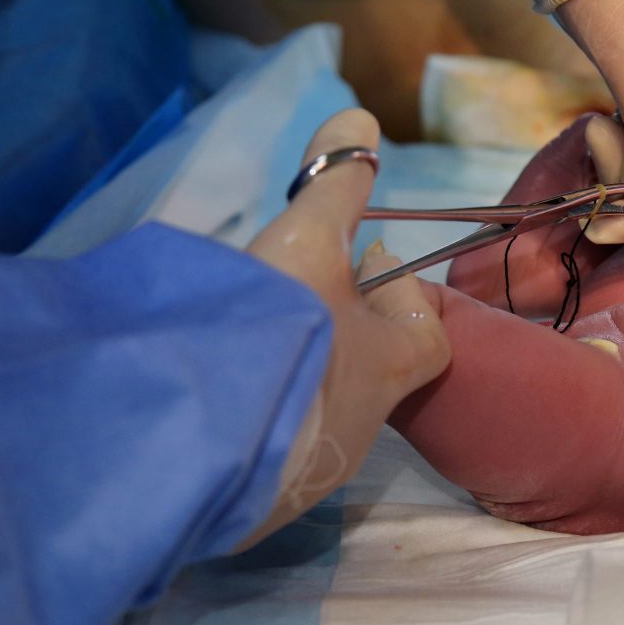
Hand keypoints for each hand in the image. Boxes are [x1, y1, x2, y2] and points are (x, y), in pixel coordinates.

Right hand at [241, 109, 449, 545]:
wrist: (196, 444)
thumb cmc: (275, 334)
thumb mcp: (303, 245)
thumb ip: (335, 185)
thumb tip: (362, 118)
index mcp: (386, 370)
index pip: (427, 334)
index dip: (402, 294)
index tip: (360, 260)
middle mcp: (359, 431)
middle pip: (366, 371)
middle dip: (335, 332)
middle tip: (286, 296)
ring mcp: (306, 477)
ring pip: (312, 413)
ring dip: (289, 377)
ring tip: (239, 341)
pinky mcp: (251, 505)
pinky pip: (261, 453)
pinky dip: (244, 418)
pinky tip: (205, 394)